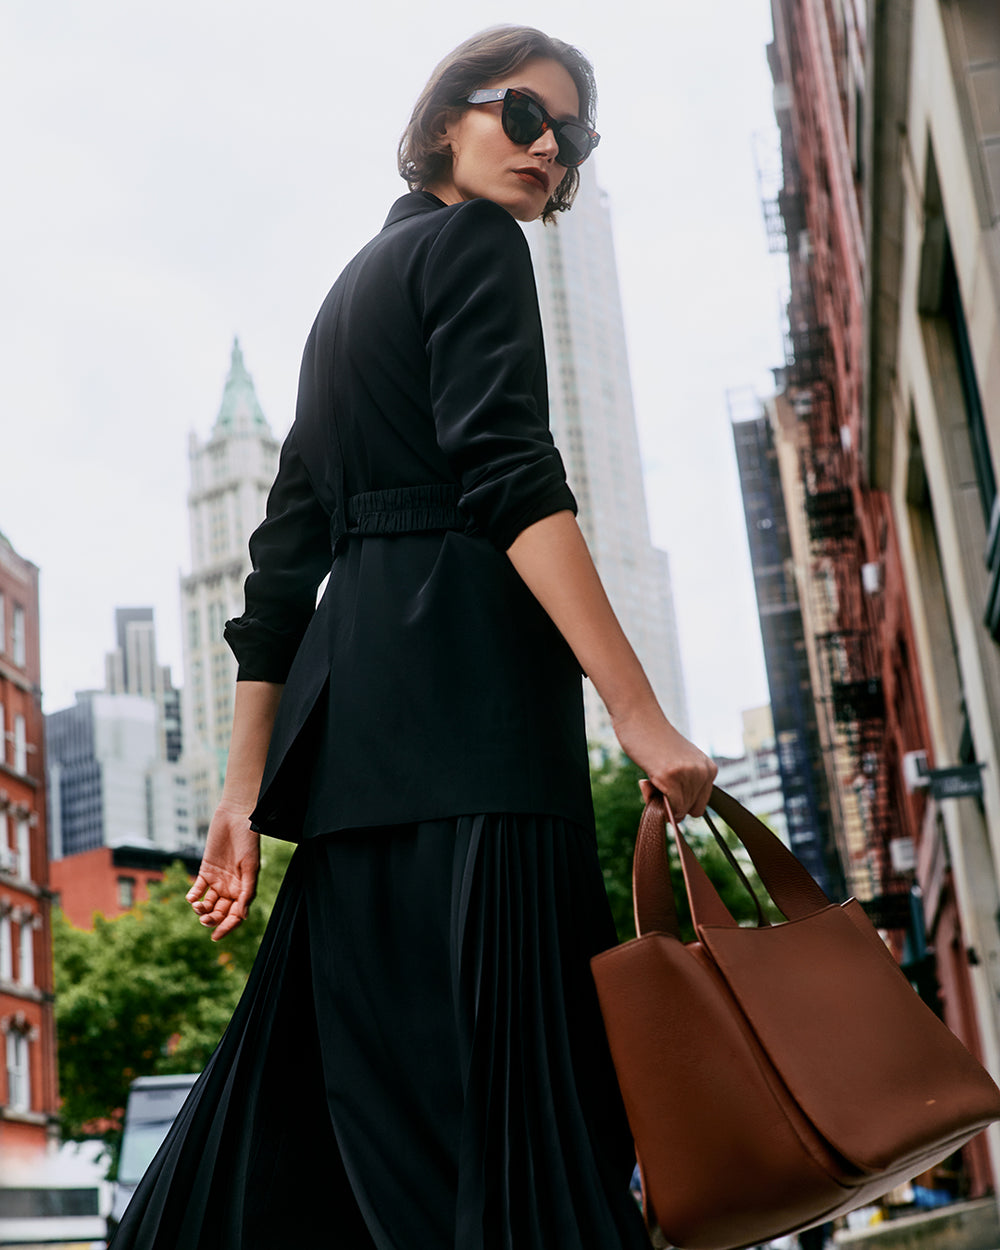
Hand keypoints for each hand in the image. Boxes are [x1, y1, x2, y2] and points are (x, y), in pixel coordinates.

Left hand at [186, 802, 260, 940]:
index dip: (227, 927)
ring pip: (208, 903)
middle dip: (212, 919)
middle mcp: (231, 887)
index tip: (215, 937)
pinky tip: (192, 897)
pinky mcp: (206, 870)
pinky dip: (193, 896)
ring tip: (198, 906)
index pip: (235, 916)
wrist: (236, 817)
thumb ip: (247, 891)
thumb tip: (242, 916)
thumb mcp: (251, 867)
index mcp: (244, 889)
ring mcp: (218, 879)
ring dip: (201, 909)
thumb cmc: (248, 840)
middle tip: (205, 920)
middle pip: (220, 912)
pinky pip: (198, 888)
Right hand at [612, 701, 716, 818]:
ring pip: (679, 810)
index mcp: (709, 768)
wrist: (639, 716)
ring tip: (649, 778)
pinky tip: (646, 782)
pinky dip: (655, 801)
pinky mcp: (669, 777)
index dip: (682, 803)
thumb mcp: (681, 760)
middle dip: (671, 803)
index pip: (700, 805)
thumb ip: (687, 782)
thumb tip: (680, 815)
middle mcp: (702, 772)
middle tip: (655, 782)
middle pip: (691, 810)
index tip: (667, 788)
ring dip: (660, 801)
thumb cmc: (655, 740)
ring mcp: (686, 775)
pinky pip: (669, 807)